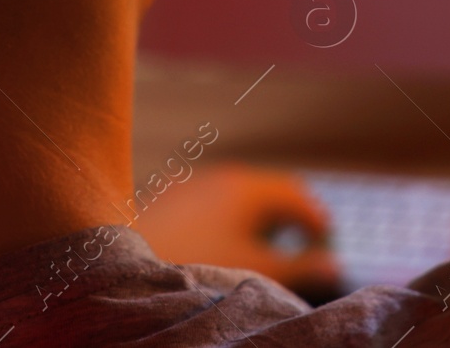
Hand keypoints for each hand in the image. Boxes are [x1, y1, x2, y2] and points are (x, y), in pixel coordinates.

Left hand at [133, 162, 337, 295]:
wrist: (116, 265)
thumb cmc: (194, 266)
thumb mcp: (256, 272)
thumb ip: (301, 269)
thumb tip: (334, 265)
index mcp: (250, 188)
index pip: (300, 196)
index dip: (319, 223)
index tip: (325, 249)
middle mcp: (223, 177)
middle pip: (270, 192)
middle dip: (289, 220)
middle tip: (300, 248)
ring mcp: (192, 185)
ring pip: (238, 198)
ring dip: (257, 221)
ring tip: (259, 254)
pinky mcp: (167, 199)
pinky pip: (210, 204)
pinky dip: (227, 221)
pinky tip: (215, 251)